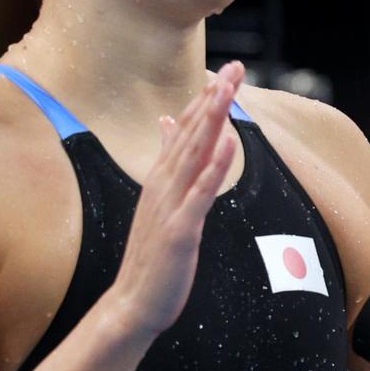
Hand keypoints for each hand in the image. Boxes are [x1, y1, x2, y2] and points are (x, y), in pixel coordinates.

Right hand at [112, 61, 243, 339]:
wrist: (133, 302)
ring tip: (229, 90)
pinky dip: (214, 166)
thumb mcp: (159, 202)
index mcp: (161, 178)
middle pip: (192, 133)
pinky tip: (228, 143)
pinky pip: (200, 193)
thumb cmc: (151, 255)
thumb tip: (166, 122)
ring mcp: (170, 205)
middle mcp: (163, 184)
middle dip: (215, 98)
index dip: (206, 99)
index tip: (227, 72)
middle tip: (236, 68)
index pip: (186, 130)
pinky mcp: (179, 229)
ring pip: (194, 154)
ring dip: (213, 120)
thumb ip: (167, 162)